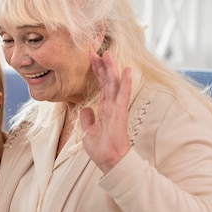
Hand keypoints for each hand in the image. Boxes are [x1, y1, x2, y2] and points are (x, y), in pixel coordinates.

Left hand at [79, 50, 131, 172]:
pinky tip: (126, 70)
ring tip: (107, 54)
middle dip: (101, 66)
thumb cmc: (101, 149)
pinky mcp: (120, 113)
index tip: (91, 58)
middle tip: (96, 50)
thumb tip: (85, 109)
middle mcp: (111, 106)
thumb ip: (87, 119)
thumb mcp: (88, 131)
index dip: (96, 72)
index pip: (101, 86)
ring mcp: (116, 108)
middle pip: (107, 81)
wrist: (109, 160)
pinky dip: (125, 82)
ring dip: (111, 69)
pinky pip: (122, 95)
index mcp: (104, 109)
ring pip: (114, 84)